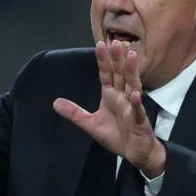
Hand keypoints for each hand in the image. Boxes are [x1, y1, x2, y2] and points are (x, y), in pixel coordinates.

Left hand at [52, 40, 165, 176]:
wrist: (133, 152)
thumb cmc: (116, 135)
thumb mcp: (90, 124)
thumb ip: (74, 113)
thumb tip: (55, 103)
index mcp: (111, 95)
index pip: (106, 74)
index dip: (103, 60)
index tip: (100, 44)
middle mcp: (122, 97)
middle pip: (120, 75)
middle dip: (117, 59)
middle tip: (116, 42)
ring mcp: (132, 107)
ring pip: (132, 86)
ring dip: (131, 72)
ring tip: (131, 57)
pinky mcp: (139, 120)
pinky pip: (138, 110)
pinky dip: (136, 103)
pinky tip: (135, 94)